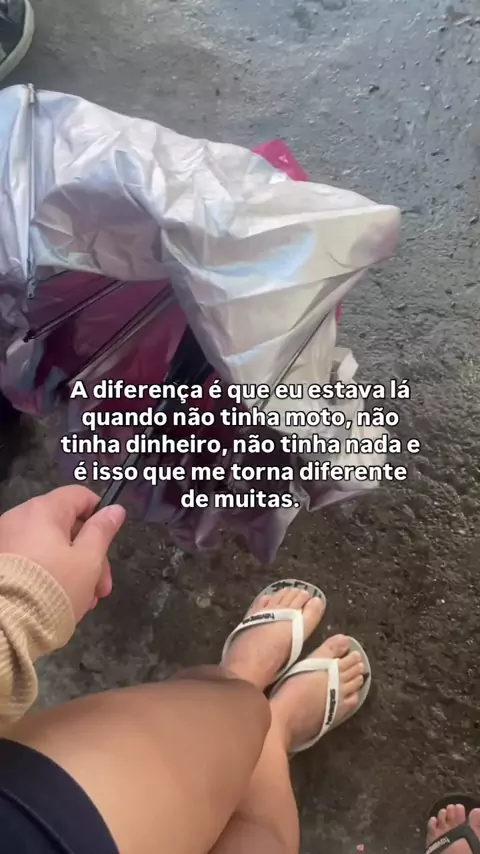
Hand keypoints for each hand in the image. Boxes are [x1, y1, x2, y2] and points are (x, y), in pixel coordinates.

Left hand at [0, 486, 125, 621]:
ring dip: (73, 569)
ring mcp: (5, 541)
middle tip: (101, 588)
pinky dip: (49, 574)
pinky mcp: (0, 564)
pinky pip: (32, 560)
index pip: (80, 496)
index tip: (109, 544)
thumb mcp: (88, 560)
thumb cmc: (54, 586)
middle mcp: (19, 518)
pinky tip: (60, 601)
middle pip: (66, 526)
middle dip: (90, 555)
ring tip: (83, 602)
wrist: (5, 627)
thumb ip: (102, 531)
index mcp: (43, 510)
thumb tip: (115, 509)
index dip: (100, 515)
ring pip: (50, 547)